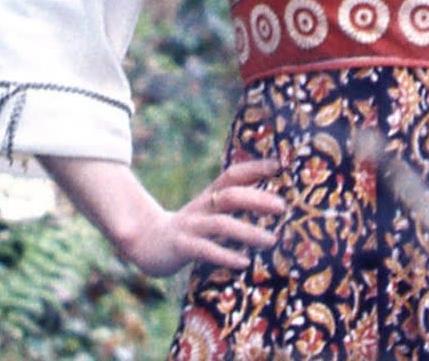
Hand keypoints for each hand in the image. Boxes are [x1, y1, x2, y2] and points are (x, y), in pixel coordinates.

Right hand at [115, 158, 286, 275]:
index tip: (279, 165)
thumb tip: (272, 201)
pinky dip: (224, 255)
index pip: (232, 175)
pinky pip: (204, 250)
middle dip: (257, 199)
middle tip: (282, 206)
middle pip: (230, 196)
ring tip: (271, 240)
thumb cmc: (188, 229)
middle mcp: (201, 208)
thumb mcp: (209, 213)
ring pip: (221, 225)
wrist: (145, 244)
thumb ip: (232, 207)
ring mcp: (190, 227)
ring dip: (248, 232)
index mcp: (209, 197)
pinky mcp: (181, 247)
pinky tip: (243, 262)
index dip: (254, 168)